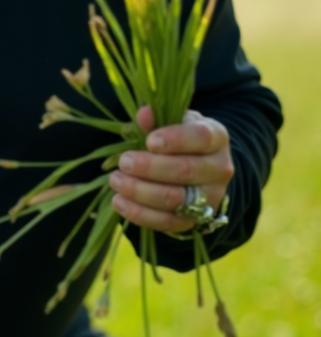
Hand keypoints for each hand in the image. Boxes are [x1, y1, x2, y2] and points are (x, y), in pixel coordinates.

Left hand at [108, 107, 233, 233]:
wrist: (197, 166)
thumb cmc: (178, 138)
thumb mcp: (170, 122)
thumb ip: (156, 119)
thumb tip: (143, 114)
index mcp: (216, 138)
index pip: (201, 137)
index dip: (175, 139)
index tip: (150, 141)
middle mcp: (219, 169)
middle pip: (186, 171)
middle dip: (150, 167)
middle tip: (124, 161)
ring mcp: (209, 197)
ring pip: (175, 199)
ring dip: (140, 191)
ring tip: (115, 180)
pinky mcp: (194, 220)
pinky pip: (167, 222)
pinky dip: (139, 214)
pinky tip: (118, 201)